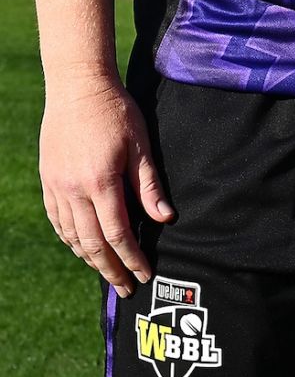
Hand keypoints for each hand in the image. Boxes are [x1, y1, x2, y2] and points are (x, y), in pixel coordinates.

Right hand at [40, 74, 173, 294]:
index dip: (132, 259)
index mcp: (100, 182)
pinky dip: (70, 239)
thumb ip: (149, 185)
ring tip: (107, 272)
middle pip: (92, 243)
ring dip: (89, 258)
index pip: (118, 234)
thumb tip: (165, 219)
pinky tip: (82, 246)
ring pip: (71, 236)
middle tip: (125, 288)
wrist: (77, 87)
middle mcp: (74, 190)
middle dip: (110, 269)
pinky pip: (57, 220)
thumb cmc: (116, 112)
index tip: (144, 275)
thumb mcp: (140, 145)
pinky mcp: (48, 181)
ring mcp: (56, 187)